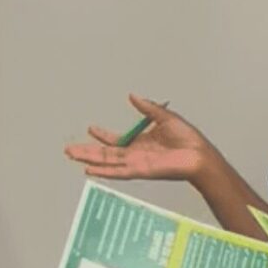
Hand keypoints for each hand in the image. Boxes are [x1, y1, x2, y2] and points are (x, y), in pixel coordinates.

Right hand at [65, 94, 212, 185]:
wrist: (198, 154)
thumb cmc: (188, 139)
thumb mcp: (164, 117)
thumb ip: (147, 108)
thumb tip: (132, 96)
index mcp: (141, 143)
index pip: (116, 141)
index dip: (103, 135)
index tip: (90, 128)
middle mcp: (136, 155)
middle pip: (106, 153)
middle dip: (87, 151)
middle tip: (69, 149)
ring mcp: (136, 163)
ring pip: (107, 162)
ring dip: (89, 159)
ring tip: (72, 155)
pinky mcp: (140, 171)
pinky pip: (118, 171)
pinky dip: (104, 171)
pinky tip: (90, 170)